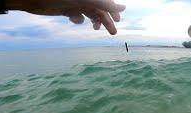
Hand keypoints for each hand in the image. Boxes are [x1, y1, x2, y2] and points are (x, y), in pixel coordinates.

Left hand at [5, 0, 125, 34]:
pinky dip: (77, 19)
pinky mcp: (66, 10)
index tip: (117, 21)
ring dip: (94, 21)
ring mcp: (75, 3)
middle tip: (113, 33)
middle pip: (99, 9)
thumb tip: (124, 7)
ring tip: (95, 29)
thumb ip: (104, 4)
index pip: (106, 2)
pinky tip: (73, 19)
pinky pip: (77, 16)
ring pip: (89, 14)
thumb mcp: (85, 1)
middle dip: (105, 20)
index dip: (113, 11)